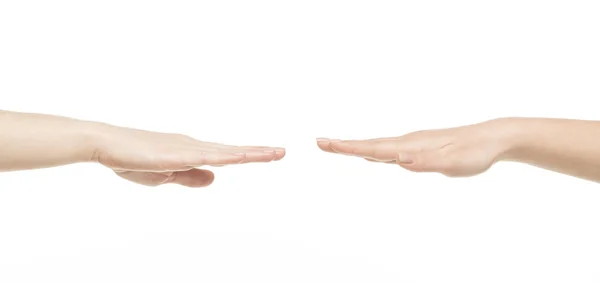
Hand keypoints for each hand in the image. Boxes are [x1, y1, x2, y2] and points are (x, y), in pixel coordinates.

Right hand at [91, 124, 284, 186]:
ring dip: (250, 153)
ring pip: (225, 152)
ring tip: (273, 154)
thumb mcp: (166, 175)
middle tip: (282, 152)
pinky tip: (241, 156)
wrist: (107, 144)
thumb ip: (190, 177)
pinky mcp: (176, 153)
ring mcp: (187, 148)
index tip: (270, 154)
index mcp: (193, 151)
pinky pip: (206, 156)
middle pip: (232, 151)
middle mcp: (195, 146)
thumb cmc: (133, 158)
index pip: (227, 155)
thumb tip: (215, 179)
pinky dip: (226, 156)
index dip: (249, 155)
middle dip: (258, 152)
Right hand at [316, 120, 511, 176]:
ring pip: (376, 146)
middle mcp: (407, 142)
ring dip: (354, 147)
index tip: (324, 143)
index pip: (373, 148)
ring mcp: (412, 143)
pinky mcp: (419, 147)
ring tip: (336, 147)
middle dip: (342, 145)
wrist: (493, 138)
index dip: (347, 147)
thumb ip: (425, 161)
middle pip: (368, 144)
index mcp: (411, 145)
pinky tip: (369, 155)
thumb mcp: (453, 162)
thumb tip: (398, 158)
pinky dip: (371, 151)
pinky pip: (387, 150)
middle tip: (319, 143)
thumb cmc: (475, 152)